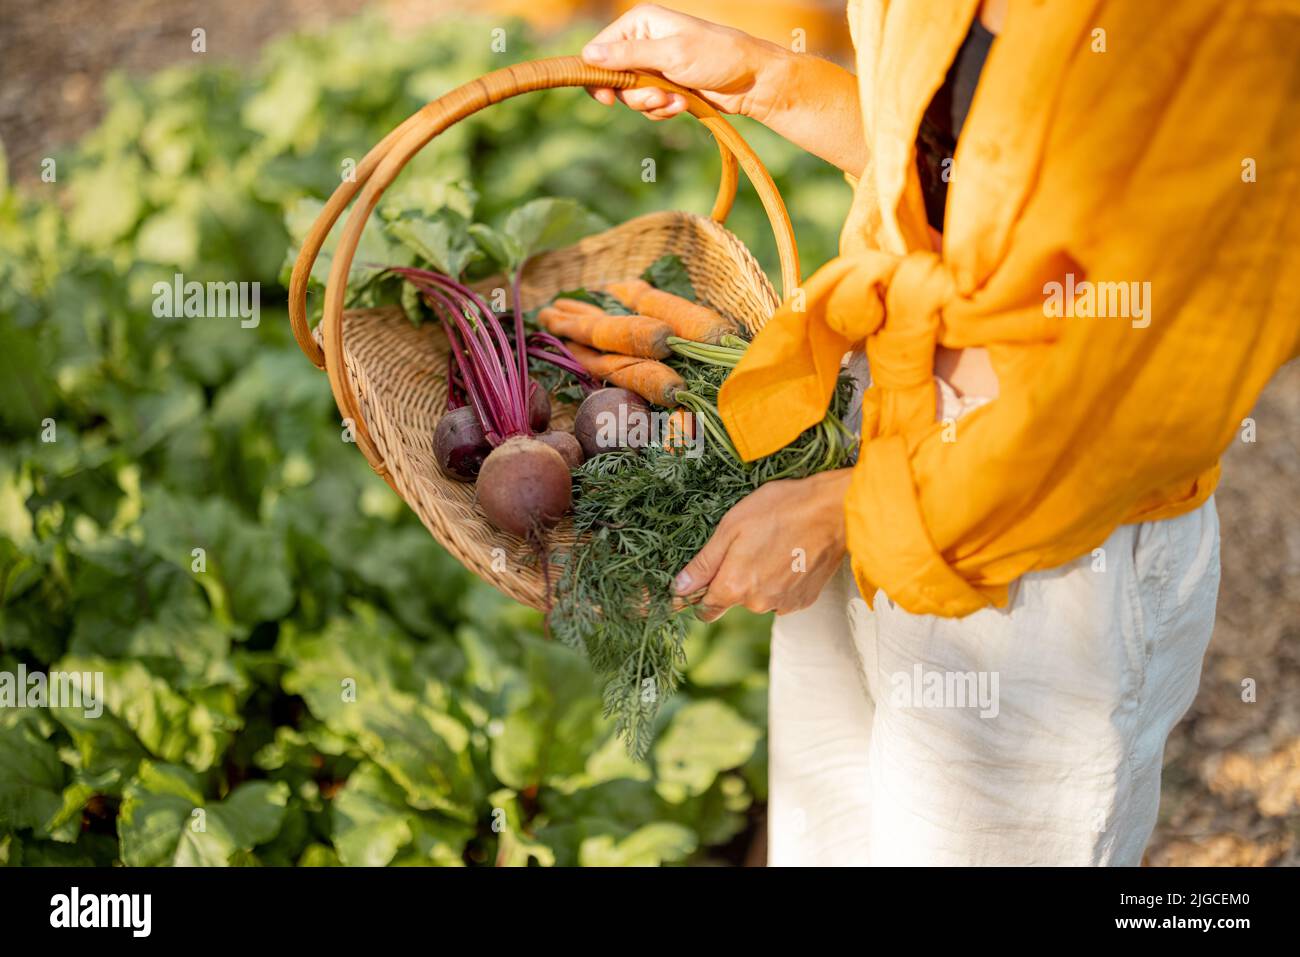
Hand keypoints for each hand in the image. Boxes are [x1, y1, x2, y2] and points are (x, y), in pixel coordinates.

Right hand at [581, 4, 788, 121]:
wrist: (750, 80)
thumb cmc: (716, 57)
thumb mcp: (671, 54)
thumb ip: (629, 56)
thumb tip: (588, 55)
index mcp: (640, 23)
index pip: (599, 49)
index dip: (598, 74)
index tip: (608, 97)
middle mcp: (643, 42)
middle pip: (613, 78)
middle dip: (635, 94)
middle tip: (657, 97)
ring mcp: (653, 66)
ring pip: (631, 96)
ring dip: (653, 105)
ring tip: (678, 101)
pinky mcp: (664, 87)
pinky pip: (648, 107)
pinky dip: (664, 111)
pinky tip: (684, 105)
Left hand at [674, 469, 851, 620]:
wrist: (833, 511)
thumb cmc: (780, 510)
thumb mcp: (731, 527)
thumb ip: (704, 563)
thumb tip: (679, 588)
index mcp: (735, 587)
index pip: (706, 609)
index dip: (700, 594)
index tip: (705, 578)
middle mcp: (758, 603)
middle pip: (733, 600)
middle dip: (734, 579)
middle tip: (748, 546)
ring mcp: (784, 604)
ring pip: (758, 598)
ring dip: (759, 580)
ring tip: (772, 547)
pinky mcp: (804, 600)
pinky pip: (781, 596)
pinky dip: (780, 581)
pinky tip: (789, 556)